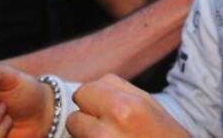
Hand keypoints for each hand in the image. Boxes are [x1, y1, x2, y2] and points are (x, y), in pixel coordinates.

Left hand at [67, 74, 189, 137]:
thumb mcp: (149, 106)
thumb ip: (118, 91)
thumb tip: (90, 89)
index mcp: (123, 108)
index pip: (84, 91)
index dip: (93, 100)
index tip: (105, 110)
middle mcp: (105, 133)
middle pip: (74, 118)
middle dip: (86, 123)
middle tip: (108, 130)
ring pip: (75, 137)